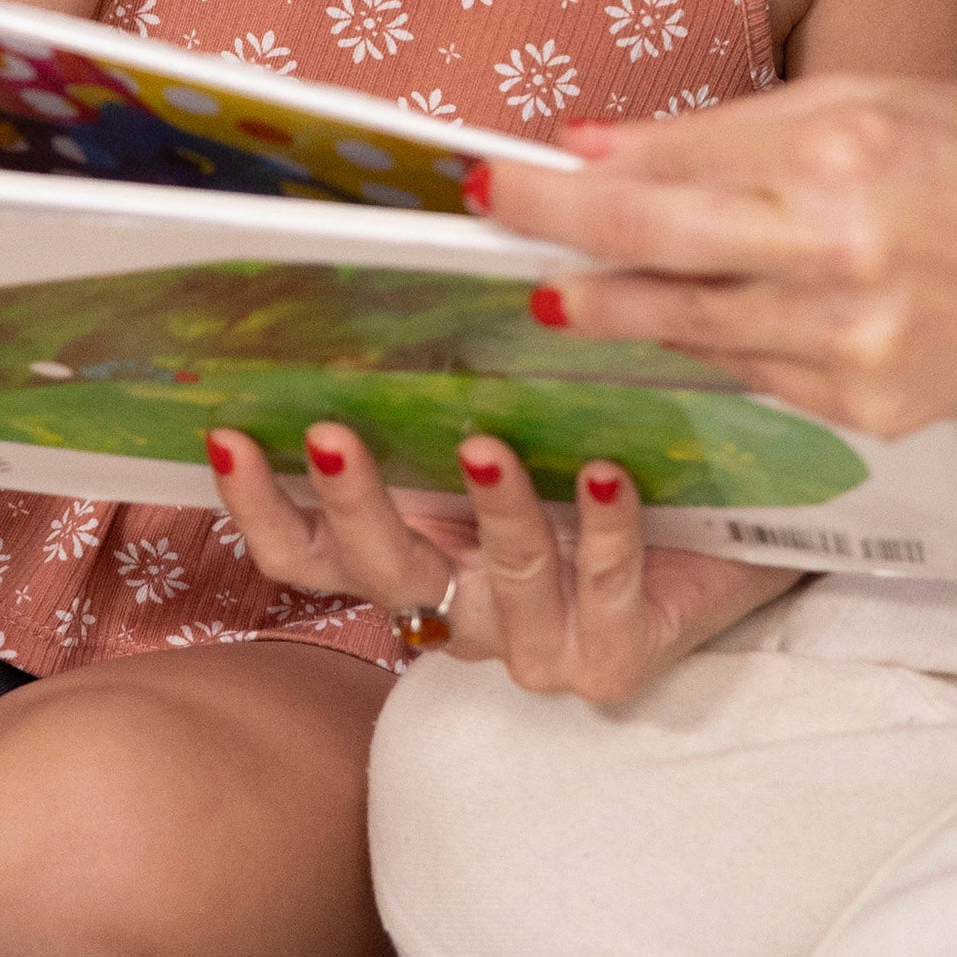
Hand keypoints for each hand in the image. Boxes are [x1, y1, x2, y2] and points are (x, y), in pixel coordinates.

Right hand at [207, 421, 794, 706]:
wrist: (729, 540)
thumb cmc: (600, 471)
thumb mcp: (507, 430)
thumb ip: (437, 399)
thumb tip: (370, 295)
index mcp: (416, 562)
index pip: (304, 553)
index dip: (258, 504)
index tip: (227, 432)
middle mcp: (460, 611)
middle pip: (377, 572)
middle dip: (350, 501)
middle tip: (333, 433)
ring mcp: (534, 645)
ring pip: (498, 581)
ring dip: (493, 509)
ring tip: (487, 443)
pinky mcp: (612, 660)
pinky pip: (603, 590)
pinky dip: (604, 529)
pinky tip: (608, 473)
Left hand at [490, 77, 956, 435]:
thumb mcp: (864, 104)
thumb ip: (722, 132)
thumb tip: (593, 145)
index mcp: (840, 165)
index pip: (664, 179)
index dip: (566, 186)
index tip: (493, 178)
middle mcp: (842, 261)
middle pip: (657, 258)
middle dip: (559, 245)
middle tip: (489, 232)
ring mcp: (855, 350)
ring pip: (690, 334)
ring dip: (612, 312)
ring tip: (560, 295)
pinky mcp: (868, 413)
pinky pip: (754, 378)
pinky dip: (711, 349)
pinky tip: (684, 326)